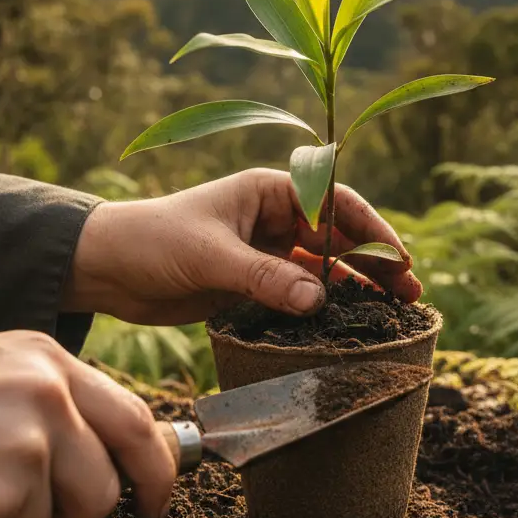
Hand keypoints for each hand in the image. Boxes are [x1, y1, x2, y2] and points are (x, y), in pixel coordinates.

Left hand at [63, 168, 422, 324]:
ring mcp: (263, 252)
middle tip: (411, 292)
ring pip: (322, 269)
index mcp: (266, 191)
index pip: (332, 202)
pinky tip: (348, 326)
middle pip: (336, 237)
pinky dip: (322, 308)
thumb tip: (320, 302)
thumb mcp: (210, 255)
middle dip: (373, 260)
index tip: (399, 259)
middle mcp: (272, 218)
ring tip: (395, 312)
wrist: (106, 269)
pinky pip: (297, 294)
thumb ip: (264, 278)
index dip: (369, 228)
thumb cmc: (152, 241)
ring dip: (355, 287)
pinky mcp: (251, 284)